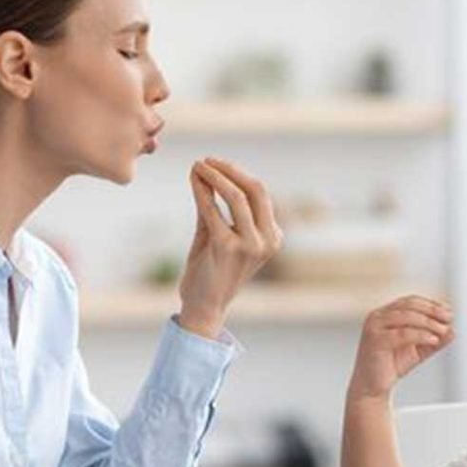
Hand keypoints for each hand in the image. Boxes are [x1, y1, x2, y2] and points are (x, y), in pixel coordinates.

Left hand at [177, 157, 282, 338]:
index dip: (237, 173)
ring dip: (216, 176)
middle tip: (207, 159)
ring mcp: (251, 246)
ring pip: (237, 197)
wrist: (203, 306)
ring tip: (198, 165)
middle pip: (256, 190)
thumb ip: (216, 206)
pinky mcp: (228, 249)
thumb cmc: (211, 270)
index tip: (215, 163)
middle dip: (230, 170)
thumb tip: (206, 172)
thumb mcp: (218, 233)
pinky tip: (193, 179)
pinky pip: (213, 210)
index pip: (260, 194)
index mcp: (273, 236)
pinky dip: (202, 191)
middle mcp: (268, 240)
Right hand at [347, 295, 454, 401]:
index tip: (449, 312)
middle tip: (449, 318)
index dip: (432, 304)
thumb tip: (452, 330)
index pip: (411, 301)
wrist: (373, 386)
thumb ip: (435, 340)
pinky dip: (421, 335)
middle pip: (409, 305)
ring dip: (429, 322)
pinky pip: (402, 333)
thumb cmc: (391, 365)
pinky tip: (433, 340)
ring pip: (406, 316)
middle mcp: (377, 316)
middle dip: (432, 310)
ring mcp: (374, 327)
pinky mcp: (375, 340)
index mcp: (385, 314)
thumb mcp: (419, 350)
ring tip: (443, 330)